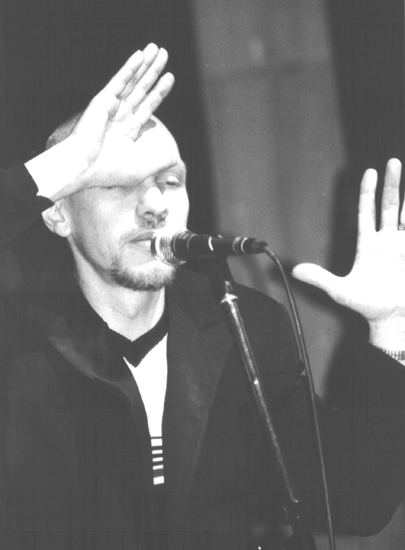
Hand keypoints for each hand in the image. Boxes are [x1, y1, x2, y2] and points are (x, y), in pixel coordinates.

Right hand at [71, 43, 174, 186]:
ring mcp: (111, 106)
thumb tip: (175, 158)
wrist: (84, 167)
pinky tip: (141, 55)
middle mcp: (120, 116)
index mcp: (127, 131)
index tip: (169, 77)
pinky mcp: (103, 100)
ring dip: (145, 64)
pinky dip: (130, 67)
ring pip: (133, 81)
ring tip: (157, 48)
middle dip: (153, 72)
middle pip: (142, 89)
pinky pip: (120, 80)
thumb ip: (158, 161)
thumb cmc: (107, 172)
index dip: (159, 92)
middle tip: (165, 54)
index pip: (147, 106)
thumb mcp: (140, 168)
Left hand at [292, 159, 404, 347]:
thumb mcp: (339, 291)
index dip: (368, 193)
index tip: (369, 171)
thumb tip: (294, 271)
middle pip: (389, 206)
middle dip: (391, 185)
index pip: (367, 213)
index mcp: (368, 245)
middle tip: (392, 162)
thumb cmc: (366, 305)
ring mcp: (402, 247)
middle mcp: (386, 241)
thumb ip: (319, 278)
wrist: (391, 320)